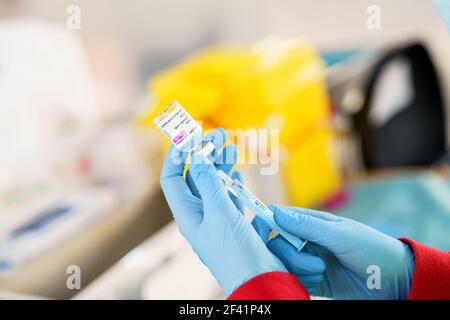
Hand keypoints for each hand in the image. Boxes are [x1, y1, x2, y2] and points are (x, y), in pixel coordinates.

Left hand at [160, 128, 286, 295]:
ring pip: (215, 184)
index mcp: (187, 213)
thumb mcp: (220, 213)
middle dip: (205, 153)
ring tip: (230, 145)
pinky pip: (230, 197)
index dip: (178, 156)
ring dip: (221, 164)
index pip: (172, 178)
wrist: (260, 281)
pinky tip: (236, 174)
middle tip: (219, 132)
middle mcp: (199, 214)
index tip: (189, 136)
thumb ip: (209, 182)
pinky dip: (233, 183)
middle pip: (196, 177)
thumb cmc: (235, 253)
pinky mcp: (235, 223)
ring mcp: (217, 219)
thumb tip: (197, 153)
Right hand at [257, 205, 414, 299]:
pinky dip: (301, 282)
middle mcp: (306, 240)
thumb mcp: (339, 234)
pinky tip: (318, 282)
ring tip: (322, 272)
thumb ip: (307, 226)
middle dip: (290, 256)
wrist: (394, 280)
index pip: (276, 218)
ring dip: (299, 270)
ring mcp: (308, 259)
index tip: (260, 237)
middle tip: (315, 264)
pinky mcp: (312, 279)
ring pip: (284, 264)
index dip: (263, 225)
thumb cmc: (371, 248)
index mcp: (311, 223)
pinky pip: (293, 280)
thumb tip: (275, 213)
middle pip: (276, 245)